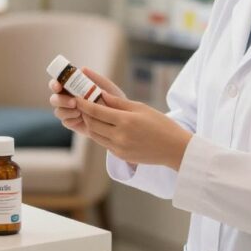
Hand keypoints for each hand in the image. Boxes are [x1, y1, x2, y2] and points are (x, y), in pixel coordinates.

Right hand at [48, 68, 126, 137]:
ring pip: (58, 111)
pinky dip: (72, 119)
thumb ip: (95, 78)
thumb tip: (82, 68)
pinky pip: (65, 122)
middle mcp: (68, 98)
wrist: (121, 118)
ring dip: (66, 111)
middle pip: (54, 98)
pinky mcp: (72, 123)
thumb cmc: (114, 100)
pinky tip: (81, 119)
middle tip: (74, 102)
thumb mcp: (107, 87)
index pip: (57, 83)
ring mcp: (69, 112)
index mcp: (73, 87)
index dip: (54, 84)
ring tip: (81, 112)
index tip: (58, 86)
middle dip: (60, 100)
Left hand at [75, 91, 192, 171]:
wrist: (174, 149)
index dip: (83, 104)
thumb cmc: (160, 124)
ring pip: (95, 135)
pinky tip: (102, 126)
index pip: (96, 111)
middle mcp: (120, 136)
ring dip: (90, 125)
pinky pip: (104, 143)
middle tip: (82, 105)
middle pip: (92, 124)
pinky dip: (99, 134)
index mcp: (126, 121)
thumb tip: (100, 94)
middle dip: (84, 114)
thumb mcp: (140, 108)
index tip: (77, 97)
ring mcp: (119, 148)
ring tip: (90, 115)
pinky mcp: (120, 156)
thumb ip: (118, 102)